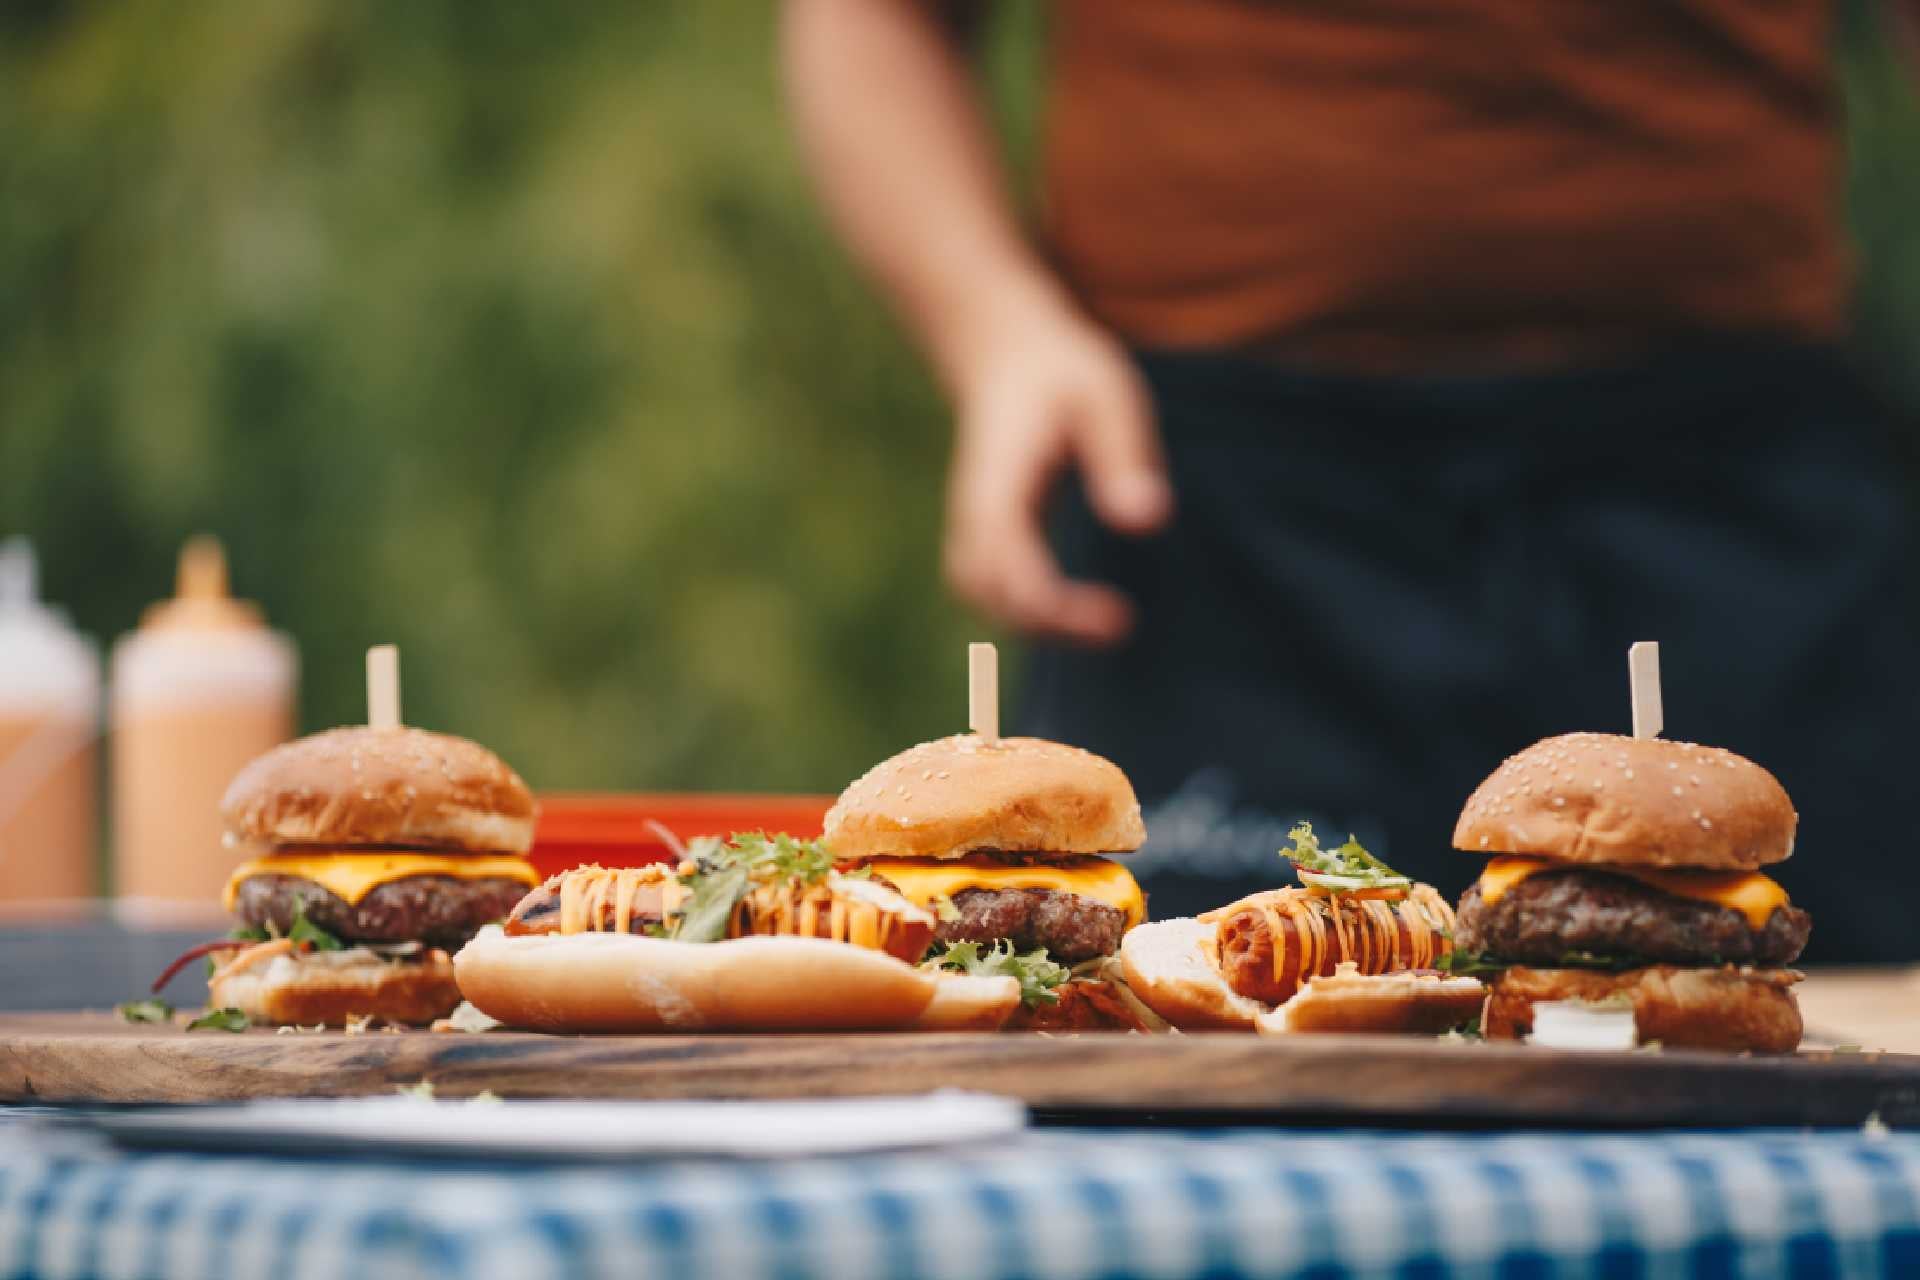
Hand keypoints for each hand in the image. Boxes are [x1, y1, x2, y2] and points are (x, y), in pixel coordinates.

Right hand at [943, 307, 1172, 645]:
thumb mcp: (1105, 396)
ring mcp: (972, 518)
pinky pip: (989, 585)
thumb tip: (1145, 522)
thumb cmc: (1063, 371)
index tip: (1117, 616)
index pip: (1007, 562)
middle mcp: (973, 505)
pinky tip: (1081, 609)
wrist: (1007, 350)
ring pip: (979, 593)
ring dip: (1034, 623)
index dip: (1053, 605)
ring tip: (1104, 626)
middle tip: (1117, 626)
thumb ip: (1122, 454)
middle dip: (1044, 624)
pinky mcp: (985, 527)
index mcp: (998, 477)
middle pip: (983, 590)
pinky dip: (1027, 608)